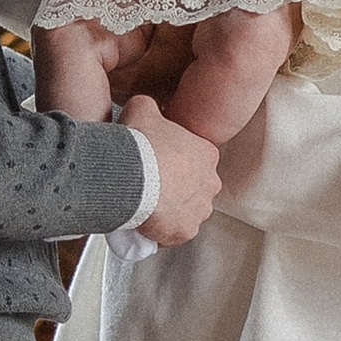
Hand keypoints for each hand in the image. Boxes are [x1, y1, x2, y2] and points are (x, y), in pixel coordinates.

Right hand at [121, 96, 219, 244]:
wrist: (131, 175)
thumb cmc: (140, 144)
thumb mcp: (142, 108)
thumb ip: (150, 107)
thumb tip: (146, 107)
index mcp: (206, 153)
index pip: (196, 159)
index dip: (175, 163)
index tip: (158, 164)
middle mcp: (210, 183)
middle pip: (194, 187)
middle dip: (176, 188)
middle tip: (152, 185)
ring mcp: (199, 209)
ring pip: (187, 212)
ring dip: (171, 211)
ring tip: (147, 204)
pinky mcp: (185, 231)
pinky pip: (174, 233)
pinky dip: (161, 231)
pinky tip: (145, 222)